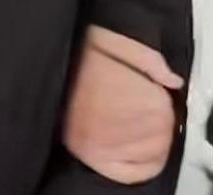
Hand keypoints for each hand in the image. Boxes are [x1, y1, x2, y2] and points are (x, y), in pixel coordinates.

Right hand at [63, 26, 183, 183]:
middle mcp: (114, 125)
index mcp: (121, 93)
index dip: (162, 96)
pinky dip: (148, 165)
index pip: (164, 107)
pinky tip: (145, 149)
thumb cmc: (74, 55)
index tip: (152, 87)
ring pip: (155, 152)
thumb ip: (145, 57)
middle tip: (149, 103)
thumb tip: (174, 80)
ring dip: (158, 138)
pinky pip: (135, 173)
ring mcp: (103, 146)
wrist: (39, 72)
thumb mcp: (108, 40)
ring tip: (144, 122)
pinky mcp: (94, 159)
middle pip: (163, 130)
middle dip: (162, 117)